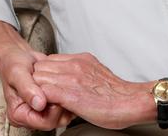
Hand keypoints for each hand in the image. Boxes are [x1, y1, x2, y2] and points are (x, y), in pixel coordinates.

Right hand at [0, 39, 73, 128]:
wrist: (20, 57)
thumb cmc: (14, 65)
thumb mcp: (17, 74)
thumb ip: (27, 90)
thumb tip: (39, 104)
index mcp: (19, 115)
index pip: (44, 123)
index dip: (54, 110)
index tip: (56, 92)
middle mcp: (32, 115)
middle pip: (57, 120)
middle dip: (63, 103)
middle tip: (63, 85)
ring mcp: (44, 109)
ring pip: (65, 113)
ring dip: (68, 97)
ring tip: (65, 81)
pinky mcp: (53, 101)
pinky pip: (67, 103)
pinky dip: (70, 92)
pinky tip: (69, 80)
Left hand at [33, 53, 147, 129]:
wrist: (130, 102)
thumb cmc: (116, 95)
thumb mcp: (97, 74)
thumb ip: (82, 73)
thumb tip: (72, 81)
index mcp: (81, 59)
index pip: (49, 60)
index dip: (45, 74)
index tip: (47, 86)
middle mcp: (75, 64)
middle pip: (39, 67)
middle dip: (37, 82)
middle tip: (43, 97)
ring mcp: (71, 77)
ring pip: (37, 78)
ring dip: (37, 92)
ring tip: (45, 104)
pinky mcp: (69, 93)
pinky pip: (41, 92)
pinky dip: (40, 101)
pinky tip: (47, 109)